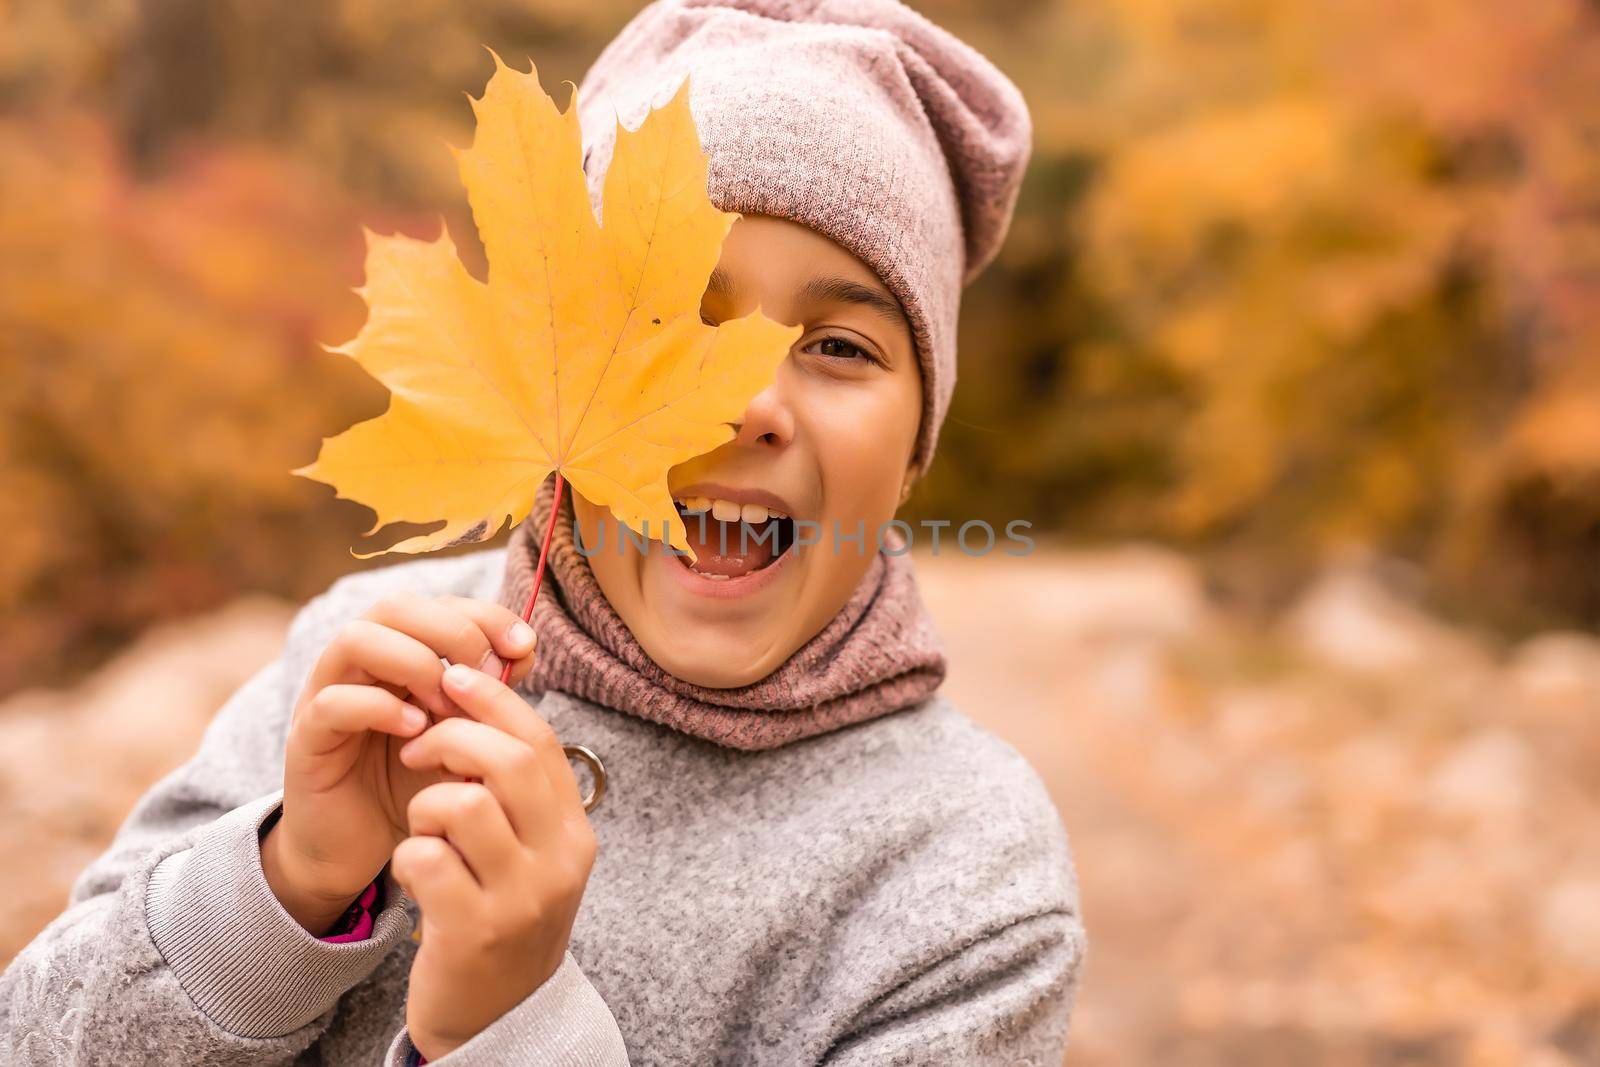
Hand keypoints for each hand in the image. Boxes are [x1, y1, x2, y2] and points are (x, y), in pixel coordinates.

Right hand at [262, 592, 538, 935]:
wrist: (365, 850)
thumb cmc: (421, 784)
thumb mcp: (466, 735)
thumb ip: (490, 694)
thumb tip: (523, 651)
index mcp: (399, 654)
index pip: (437, 604)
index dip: (484, 615)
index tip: (524, 647)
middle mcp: (358, 665)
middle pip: (394, 606)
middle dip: (450, 629)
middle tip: (484, 673)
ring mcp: (326, 696)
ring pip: (356, 639)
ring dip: (413, 663)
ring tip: (446, 705)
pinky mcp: (306, 739)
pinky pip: (332, 702)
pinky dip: (379, 708)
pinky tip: (416, 731)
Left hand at [392, 660, 597, 1060]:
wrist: (495, 1020)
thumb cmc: (500, 917)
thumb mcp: (528, 854)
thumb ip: (517, 792)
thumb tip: (479, 698)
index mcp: (574, 834)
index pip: (539, 741)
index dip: (492, 698)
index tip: (450, 676)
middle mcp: (559, 862)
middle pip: (505, 760)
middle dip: (448, 739)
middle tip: (416, 752)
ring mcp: (520, 899)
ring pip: (461, 804)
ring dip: (424, 805)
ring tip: (424, 830)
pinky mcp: (474, 932)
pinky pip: (424, 859)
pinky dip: (407, 856)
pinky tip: (414, 874)